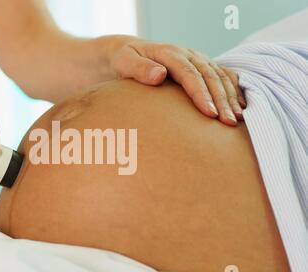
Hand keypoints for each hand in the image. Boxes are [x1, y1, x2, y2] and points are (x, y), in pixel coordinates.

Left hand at [110, 40, 245, 125]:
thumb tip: (159, 75)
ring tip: (239, 119)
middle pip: (210, 76)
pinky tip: (241, 106)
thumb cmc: (124, 61)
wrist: (129, 53)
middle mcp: (187, 54)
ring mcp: (197, 59)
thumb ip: (140, 69)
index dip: (201, 93)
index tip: (209, 113)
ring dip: (231, 97)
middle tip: (229, 122)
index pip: (190, 73)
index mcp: (169, 53)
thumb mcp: (125, 62)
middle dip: (222, 100)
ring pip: (220, 76)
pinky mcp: (201, 67)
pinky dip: (234, 90)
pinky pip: (223, 76)